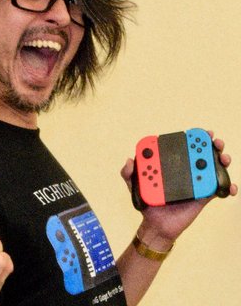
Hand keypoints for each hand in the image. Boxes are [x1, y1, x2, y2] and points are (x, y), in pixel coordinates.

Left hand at [121, 132, 237, 247]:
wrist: (156, 225)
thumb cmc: (147, 202)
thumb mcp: (133, 185)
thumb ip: (128, 173)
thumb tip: (129, 160)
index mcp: (169, 164)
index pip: (181, 147)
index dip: (192, 137)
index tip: (198, 133)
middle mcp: (184, 171)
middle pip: (200, 154)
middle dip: (211, 145)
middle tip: (214, 142)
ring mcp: (195, 182)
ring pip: (212, 167)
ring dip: (221, 160)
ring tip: (223, 159)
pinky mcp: (203, 196)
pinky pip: (217, 189)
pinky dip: (227, 186)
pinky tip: (229, 187)